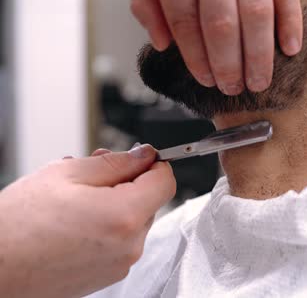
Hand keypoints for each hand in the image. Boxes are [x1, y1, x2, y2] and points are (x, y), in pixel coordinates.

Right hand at [0, 145, 175, 297]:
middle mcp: (129, 245)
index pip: (166, 181)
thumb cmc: (16, 228)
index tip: (140, 156)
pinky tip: (75, 222)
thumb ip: (114, 162)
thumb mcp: (66, 174)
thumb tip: (143, 155)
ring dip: (115, 204)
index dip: (153, 163)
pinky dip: (106, 227)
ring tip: (75, 200)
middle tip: (93, 174)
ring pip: (134, 221)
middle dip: (128, 182)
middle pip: (150, 201)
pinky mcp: (107, 276)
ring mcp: (119, 264)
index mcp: (125, 216)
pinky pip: (120, 242)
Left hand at [129, 0, 302, 94]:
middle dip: (227, 62)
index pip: (183, 14)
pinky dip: (291, 20)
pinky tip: (290, 48)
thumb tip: (162, 42)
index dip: (193, 53)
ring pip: (256, 9)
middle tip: (232, 87)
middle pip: (220, 18)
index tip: (204, 77)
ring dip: (259, 53)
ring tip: (259, 80)